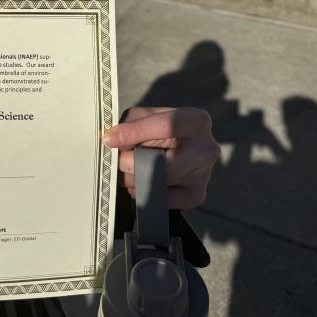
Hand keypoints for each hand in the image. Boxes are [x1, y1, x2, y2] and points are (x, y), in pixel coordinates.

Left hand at [104, 106, 219, 209]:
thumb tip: (112, 141)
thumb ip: (130, 124)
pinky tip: (141, 182)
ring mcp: (203, 174)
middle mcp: (206, 148)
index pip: (164, 126)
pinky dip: (143, 193)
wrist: (184, 146)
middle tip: (116, 161)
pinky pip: (160, 200)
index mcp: (195, 121)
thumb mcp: (147, 116)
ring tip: (127, 170)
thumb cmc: (162, 128)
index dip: (134, 132)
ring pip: (157, 183)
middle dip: (130, 164)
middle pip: (161, 163)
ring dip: (133, 179)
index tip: (110, 140)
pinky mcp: (196, 195)